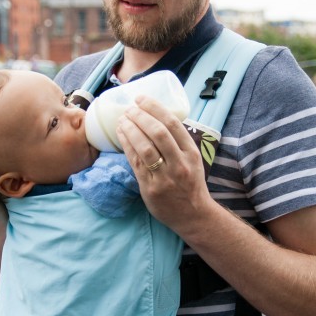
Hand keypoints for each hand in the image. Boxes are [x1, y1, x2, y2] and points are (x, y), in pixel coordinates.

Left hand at [115, 95, 213, 237]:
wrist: (193, 216)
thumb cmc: (190, 185)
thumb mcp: (192, 161)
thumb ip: (178, 143)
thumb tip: (156, 118)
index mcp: (192, 153)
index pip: (173, 124)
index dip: (155, 107)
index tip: (142, 99)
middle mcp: (180, 164)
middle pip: (158, 133)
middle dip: (140, 116)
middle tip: (129, 108)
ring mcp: (165, 177)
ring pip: (145, 148)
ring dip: (131, 130)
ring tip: (122, 120)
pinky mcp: (151, 189)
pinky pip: (136, 163)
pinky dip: (127, 146)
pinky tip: (121, 136)